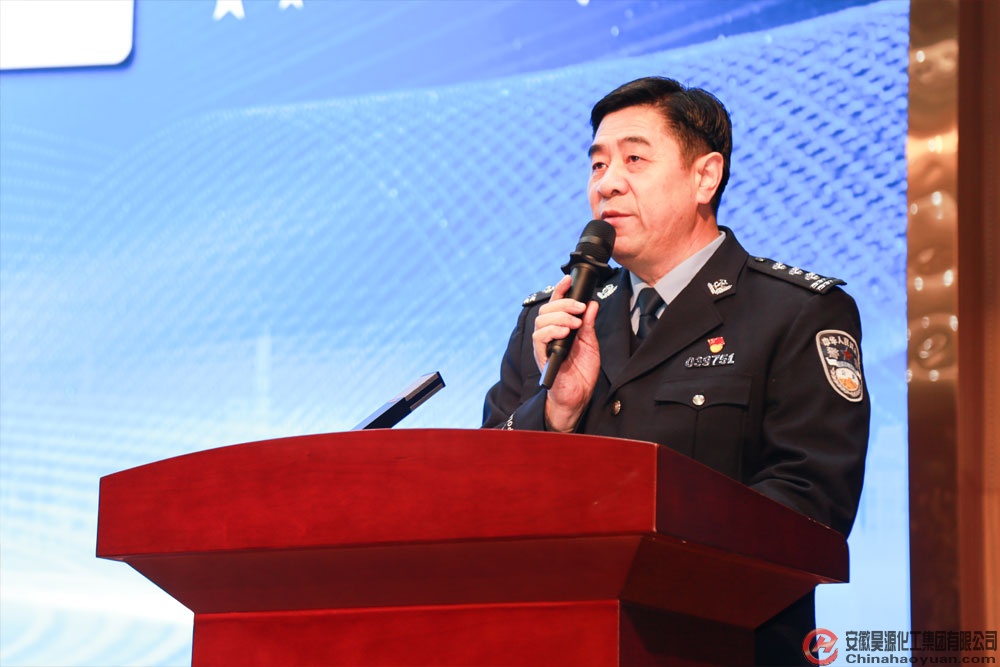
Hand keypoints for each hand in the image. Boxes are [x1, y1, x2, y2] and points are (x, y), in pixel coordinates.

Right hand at [531, 275, 600, 431]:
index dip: (560, 290)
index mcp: (560, 329)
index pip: (556, 304)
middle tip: (579, 309)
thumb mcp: (590, 344)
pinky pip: (539, 338)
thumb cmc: (582, 372)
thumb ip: (588, 324)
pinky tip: (564, 332)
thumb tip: (592, 304)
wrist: (579, 395)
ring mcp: (544, 345)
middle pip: (547, 309)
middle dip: (564, 304)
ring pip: (541, 320)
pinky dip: (551, 331)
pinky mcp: (541, 356)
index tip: (568, 279)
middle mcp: (549, 335)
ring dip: (559, 317)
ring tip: (574, 324)